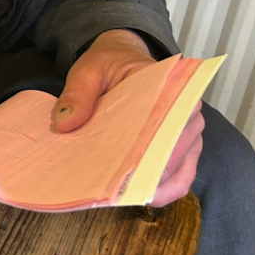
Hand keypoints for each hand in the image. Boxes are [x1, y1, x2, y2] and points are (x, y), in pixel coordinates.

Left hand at [50, 29, 203, 206]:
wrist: (120, 58)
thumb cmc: (109, 64)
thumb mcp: (88, 70)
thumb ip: (77, 93)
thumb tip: (65, 124)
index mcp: (174, 89)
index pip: (168, 126)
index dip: (149, 151)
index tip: (126, 168)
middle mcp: (189, 115)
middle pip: (173, 155)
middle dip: (145, 175)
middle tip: (113, 189)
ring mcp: (187, 136)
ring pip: (178, 174)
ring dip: (152, 187)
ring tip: (119, 195)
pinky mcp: (178, 151)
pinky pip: (176, 180)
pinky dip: (156, 190)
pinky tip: (130, 195)